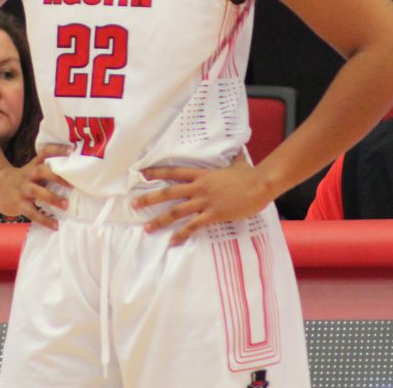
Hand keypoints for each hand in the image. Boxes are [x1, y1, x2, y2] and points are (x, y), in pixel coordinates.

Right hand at [0, 145, 72, 229]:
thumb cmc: (22, 179)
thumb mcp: (32, 170)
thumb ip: (48, 170)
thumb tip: (73, 175)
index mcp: (34, 165)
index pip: (46, 152)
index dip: (58, 150)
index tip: (72, 150)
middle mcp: (28, 175)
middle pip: (42, 171)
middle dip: (57, 177)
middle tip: (72, 184)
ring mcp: (23, 189)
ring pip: (37, 192)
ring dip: (52, 198)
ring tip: (66, 205)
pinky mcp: (19, 204)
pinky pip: (32, 213)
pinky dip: (44, 220)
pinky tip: (55, 225)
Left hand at [131, 158, 273, 244]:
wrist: (259, 185)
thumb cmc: (249, 175)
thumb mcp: (237, 164)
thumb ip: (233, 159)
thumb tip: (238, 150)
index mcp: (202, 175)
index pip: (174, 172)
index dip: (157, 172)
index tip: (142, 174)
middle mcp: (199, 187)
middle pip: (168, 192)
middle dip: (149, 198)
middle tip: (133, 203)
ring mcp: (204, 201)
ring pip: (176, 211)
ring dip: (160, 219)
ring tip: (147, 227)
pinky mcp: (213, 214)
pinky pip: (193, 226)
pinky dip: (181, 234)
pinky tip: (172, 242)